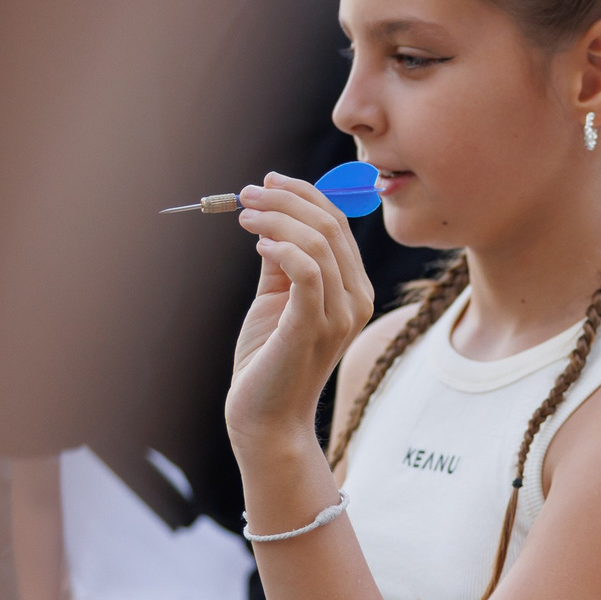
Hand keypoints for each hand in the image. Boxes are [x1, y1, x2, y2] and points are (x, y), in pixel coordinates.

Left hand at [226, 175, 374, 453]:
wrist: (268, 418)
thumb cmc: (270, 360)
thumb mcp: (276, 300)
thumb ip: (281, 262)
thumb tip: (270, 218)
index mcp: (353, 289)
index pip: (337, 225)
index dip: (304, 194)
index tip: (267, 181)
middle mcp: (356, 299)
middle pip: (330, 226)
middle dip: (286, 199)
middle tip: (247, 193)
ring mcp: (340, 314)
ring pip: (317, 242)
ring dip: (277, 218)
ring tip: (244, 215)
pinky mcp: (313, 326)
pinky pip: (308, 271)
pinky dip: (282, 247)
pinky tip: (258, 243)